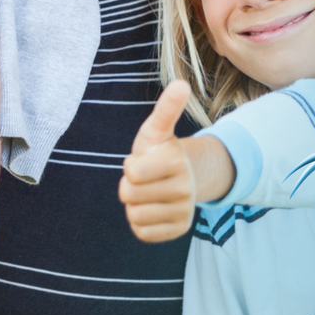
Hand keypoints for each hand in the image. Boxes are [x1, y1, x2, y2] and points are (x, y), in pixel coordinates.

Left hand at [119, 81, 196, 242]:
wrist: (179, 177)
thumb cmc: (160, 150)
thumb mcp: (157, 129)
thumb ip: (166, 108)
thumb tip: (181, 83)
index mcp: (177, 162)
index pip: (132, 173)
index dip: (131, 166)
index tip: (144, 160)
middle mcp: (185, 189)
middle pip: (130, 195)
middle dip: (129, 185)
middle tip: (144, 178)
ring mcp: (184, 212)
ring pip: (135, 215)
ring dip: (134, 204)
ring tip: (148, 192)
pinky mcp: (178, 230)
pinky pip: (143, 232)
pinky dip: (141, 221)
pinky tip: (152, 208)